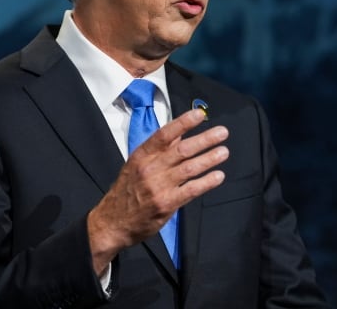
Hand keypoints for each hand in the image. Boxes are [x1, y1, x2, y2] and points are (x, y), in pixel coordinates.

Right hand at [87, 108, 228, 273]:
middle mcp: (150, 168)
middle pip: (181, 149)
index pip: (164, 134)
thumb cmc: (127, 190)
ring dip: (209, 159)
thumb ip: (158, 150)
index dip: (183, 123)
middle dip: (204, 139)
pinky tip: (218, 176)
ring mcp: (158, 186)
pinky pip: (190, 190)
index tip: (200, 114)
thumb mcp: (136, 164)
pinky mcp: (166, 204)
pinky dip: (206, 182)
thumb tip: (179, 133)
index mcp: (142, 155)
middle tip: (222, 132)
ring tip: (223, 152)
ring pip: (189, 168)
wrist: (112, 222)